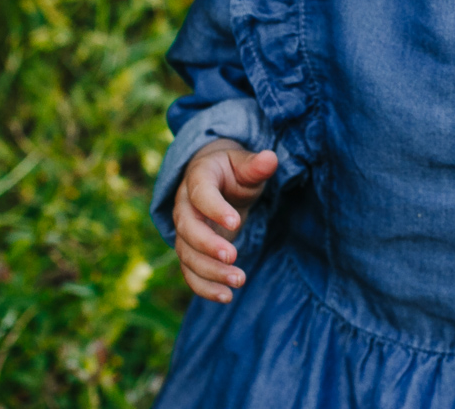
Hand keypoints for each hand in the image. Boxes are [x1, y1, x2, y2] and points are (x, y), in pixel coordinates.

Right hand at [171, 140, 277, 303]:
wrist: (215, 180)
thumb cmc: (233, 170)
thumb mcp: (245, 164)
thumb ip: (256, 165)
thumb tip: (270, 158)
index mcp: (197, 178)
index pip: (200, 194)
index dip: (214, 209)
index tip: (235, 222)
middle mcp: (184, 206)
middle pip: (188, 228)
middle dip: (208, 245)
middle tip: (233, 257)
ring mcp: (185, 231)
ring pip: (187, 254)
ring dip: (210, 271)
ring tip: (239, 281)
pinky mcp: (190, 250)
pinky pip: (190, 271)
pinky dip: (204, 287)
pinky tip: (225, 297)